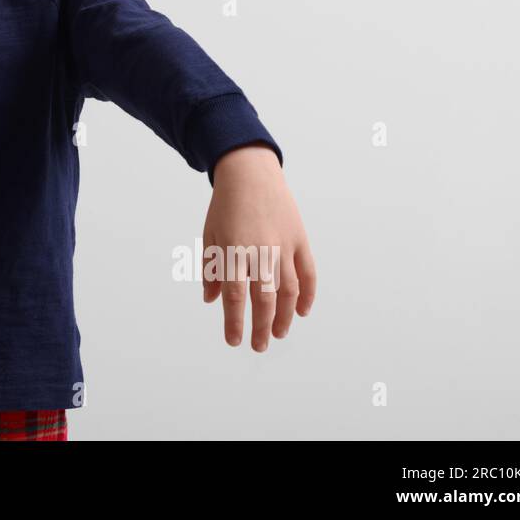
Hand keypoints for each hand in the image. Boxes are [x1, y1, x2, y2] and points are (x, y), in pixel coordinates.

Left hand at [201, 145, 315, 350]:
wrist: (250, 173)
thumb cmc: (225, 206)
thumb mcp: (210, 235)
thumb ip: (211, 270)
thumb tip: (212, 300)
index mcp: (233, 250)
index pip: (235, 296)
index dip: (235, 322)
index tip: (233, 340)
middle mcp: (260, 250)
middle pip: (264, 299)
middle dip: (261, 327)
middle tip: (258, 345)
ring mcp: (283, 245)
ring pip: (289, 290)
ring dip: (285, 316)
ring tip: (278, 333)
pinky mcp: (299, 239)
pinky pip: (308, 273)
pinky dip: (308, 294)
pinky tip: (301, 311)